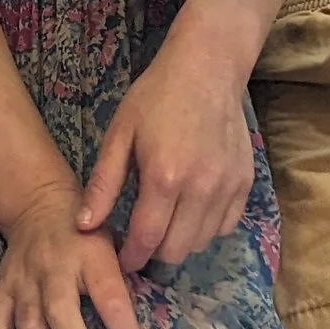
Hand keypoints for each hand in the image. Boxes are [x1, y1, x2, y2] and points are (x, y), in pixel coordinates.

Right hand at [0, 174, 153, 328]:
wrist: (38, 206)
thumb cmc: (86, 235)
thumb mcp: (114, 248)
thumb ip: (123, 285)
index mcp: (90, 256)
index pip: (112, 301)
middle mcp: (53, 269)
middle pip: (60, 318)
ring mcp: (22, 280)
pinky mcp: (1, 289)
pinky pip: (0, 327)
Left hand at [77, 28, 258, 275]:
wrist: (208, 68)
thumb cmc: (156, 97)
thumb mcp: (120, 135)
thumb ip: (103, 184)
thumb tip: (84, 226)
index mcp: (164, 177)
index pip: (147, 239)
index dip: (131, 257)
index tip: (121, 260)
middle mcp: (201, 188)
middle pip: (176, 250)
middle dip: (154, 252)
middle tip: (140, 239)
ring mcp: (228, 187)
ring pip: (202, 242)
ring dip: (180, 241)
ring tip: (164, 222)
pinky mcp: (245, 183)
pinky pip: (226, 226)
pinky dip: (207, 228)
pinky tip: (190, 210)